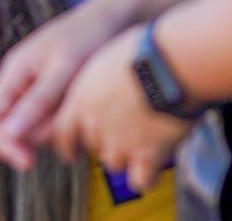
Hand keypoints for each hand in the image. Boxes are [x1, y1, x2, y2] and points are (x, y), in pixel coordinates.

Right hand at [0, 0, 134, 170]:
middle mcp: (19, 79)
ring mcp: (35, 84)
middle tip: (62, 138)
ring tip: (76, 119)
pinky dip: (61, 122)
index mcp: (14, 71)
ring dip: (49, 130)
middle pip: (9, 124)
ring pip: (31, 123)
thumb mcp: (64, 70)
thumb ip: (37, 101)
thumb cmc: (88, 36)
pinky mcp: (53, 88)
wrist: (114, 17)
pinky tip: (80, 116)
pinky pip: (48, 115)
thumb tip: (10, 133)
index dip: (3, 144)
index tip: (28, 162)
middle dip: (31, 139)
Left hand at [48, 26, 191, 190]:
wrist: (169, 61)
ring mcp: (120, 142)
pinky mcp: (146, 156)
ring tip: (145, 138)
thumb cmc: (143, 49)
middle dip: (107, 141)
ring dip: (127, 157)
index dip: (67, 145)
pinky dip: (146, 177)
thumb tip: (105, 88)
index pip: (61, 133)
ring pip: (115, 164)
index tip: (70, 152)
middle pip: (93, 147)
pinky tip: (153, 167)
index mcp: (81, 99)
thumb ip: (99, 82)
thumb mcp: (107, 58)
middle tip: (127, 127)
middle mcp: (95, 124)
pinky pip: (141, 181)